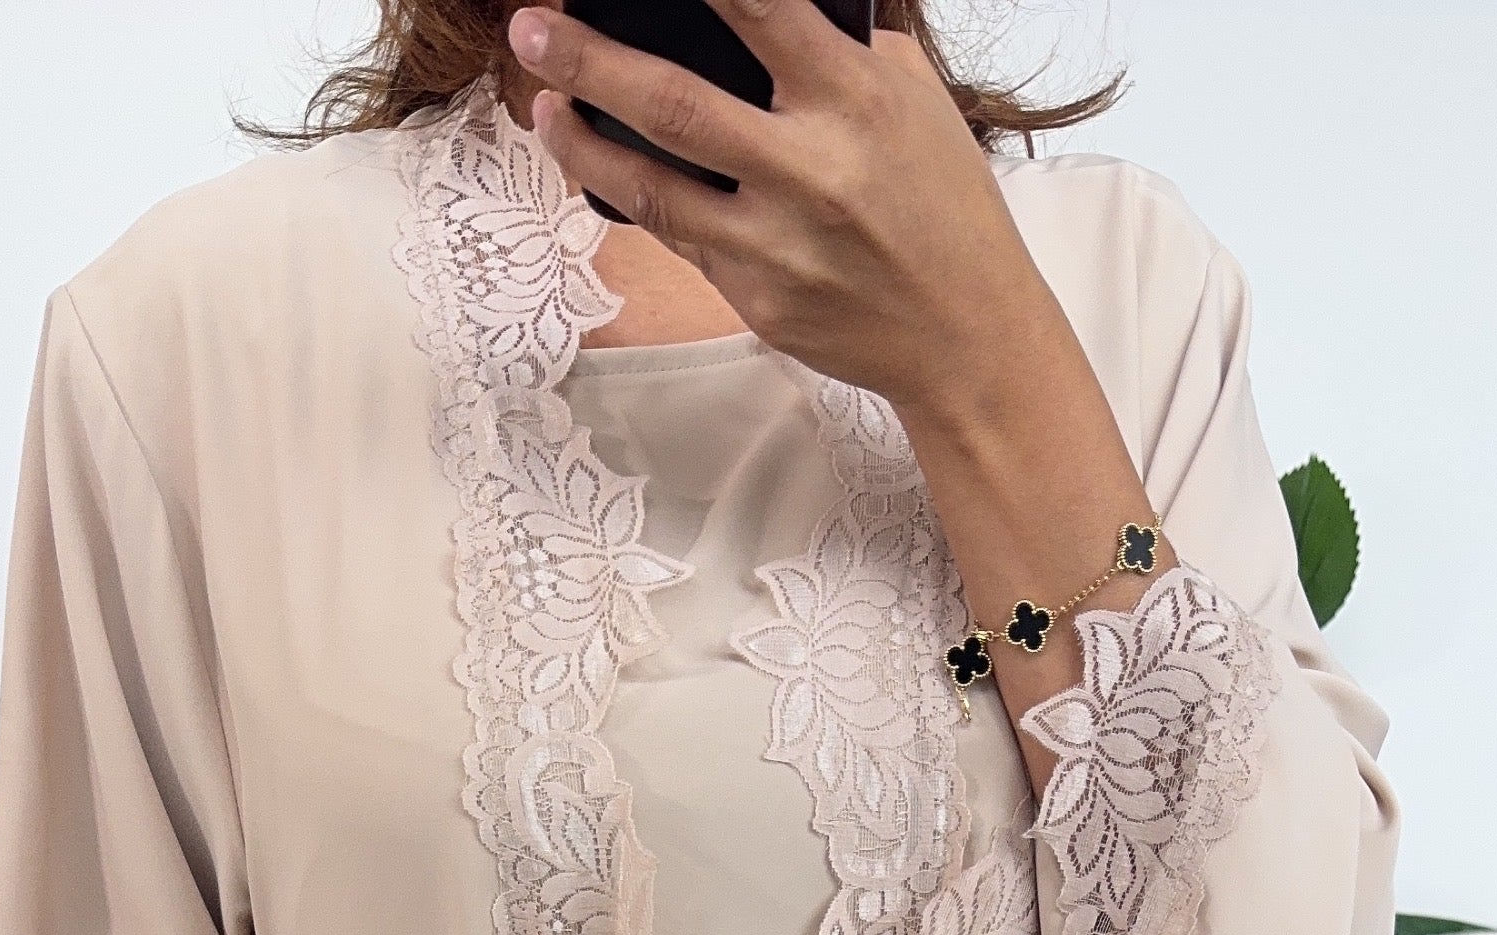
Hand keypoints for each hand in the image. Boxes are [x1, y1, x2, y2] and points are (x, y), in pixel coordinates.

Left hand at [505, 2, 1166, 789]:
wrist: (966, 339)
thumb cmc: (944, 209)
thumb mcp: (911, 103)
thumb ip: (841, 53)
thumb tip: (762, 16)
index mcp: (855, 99)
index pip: (758, 8)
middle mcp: (809, 170)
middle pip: (671, 104)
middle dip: (590, 61)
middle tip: (530, 29)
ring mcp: (776, 244)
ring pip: (652, 186)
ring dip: (584, 143)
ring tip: (543, 105)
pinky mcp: (756, 299)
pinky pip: (682, 238)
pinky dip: (636, 200)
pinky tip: (604, 167)